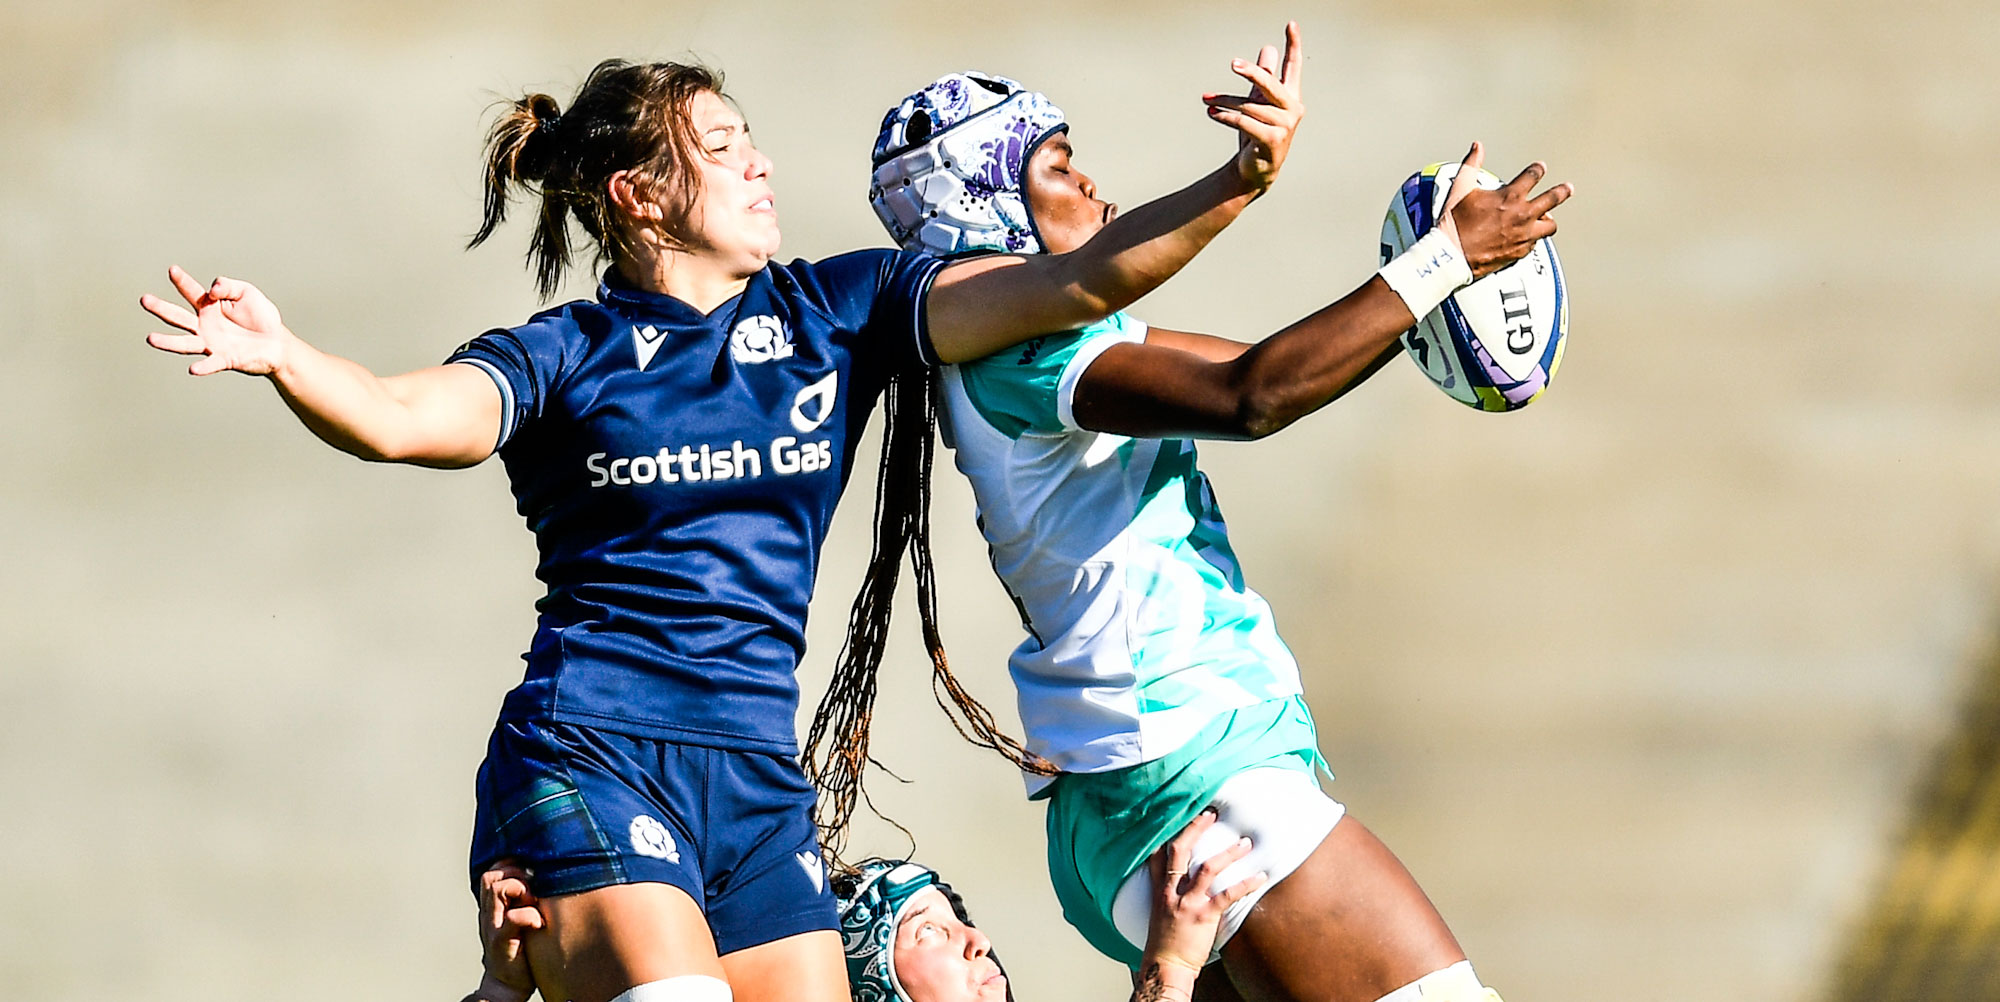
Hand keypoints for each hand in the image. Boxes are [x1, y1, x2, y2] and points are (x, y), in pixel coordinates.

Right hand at [141, 265, 295, 376]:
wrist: (278, 343)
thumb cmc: (260, 316)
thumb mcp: (246, 292)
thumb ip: (228, 286)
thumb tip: (211, 289)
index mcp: (209, 306)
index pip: (192, 291)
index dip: (182, 281)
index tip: (172, 270)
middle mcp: (204, 325)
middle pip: (178, 317)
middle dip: (161, 308)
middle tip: (144, 300)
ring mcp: (212, 343)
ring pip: (185, 343)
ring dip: (169, 342)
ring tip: (151, 339)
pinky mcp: (225, 359)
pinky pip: (211, 363)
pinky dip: (203, 367)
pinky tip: (193, 369)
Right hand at [470, 860, 543, 1001]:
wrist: (506, 985)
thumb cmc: (522, 949)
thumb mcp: (523, 918)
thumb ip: (528, 899)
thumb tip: (550, 875)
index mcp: (495, 906)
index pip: (494, 870)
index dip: (512, 865)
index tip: (532, 873)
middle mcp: (490, 914)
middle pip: (491, 876)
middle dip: (515, 873)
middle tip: (533, 889)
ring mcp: (493, 928)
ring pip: (497, 890)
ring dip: (520, 889)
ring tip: (533, 902)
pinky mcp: (501, 944)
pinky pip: (512, 919)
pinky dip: (528, 916)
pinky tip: (539, 922)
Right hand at [1142, 808, 1267, 974]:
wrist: (1164, 967)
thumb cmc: (1164, 942)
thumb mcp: (1160, 911)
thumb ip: (1170, 893)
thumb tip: (1185, 880)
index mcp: (1159, 889)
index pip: (1158, 853)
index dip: (1168, 831)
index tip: (1181, 814)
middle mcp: (1171, 891)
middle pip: (1179, 850)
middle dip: (1195, 828)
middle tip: (1211, 813)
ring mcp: (1186, 903)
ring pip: (1207, 868)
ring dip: (1228, 853)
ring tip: (1245, 843)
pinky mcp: (1203, 916)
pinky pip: (1227, 895)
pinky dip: (1246, 884)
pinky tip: (1260, 877)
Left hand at [1203, 21, 1304, 194]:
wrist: (1255, 169)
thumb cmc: (1257, 133)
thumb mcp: (1258, 103)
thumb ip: (1264, 78)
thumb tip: (1268, 49)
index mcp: (1290, 96)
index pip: (1293, 67)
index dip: (1293, 45)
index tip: (1291, 23)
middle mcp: (1292, 109)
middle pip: (1271, 83)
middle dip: (1252, 73)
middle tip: (1233, 63)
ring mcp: (1285, 126)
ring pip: (1250, 106)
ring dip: (1225, 102)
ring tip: (1208, 100)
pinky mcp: (1272, 140)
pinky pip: (1245, 123)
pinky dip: (1226, 117)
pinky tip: (1212, 113)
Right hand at [1436, 143, 1573, 278]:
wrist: (1452, 255)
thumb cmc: (1455, 224)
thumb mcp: (1460, 189)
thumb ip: (1471, 165)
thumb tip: (1477, 148)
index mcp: (1509, 196)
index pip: (1533, 176)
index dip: (1538, 169)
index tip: (1540, 168)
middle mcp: (1522, 215)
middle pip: (1552, 199)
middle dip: (1562, 191)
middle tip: (1567, 188)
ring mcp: (1523, 234)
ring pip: (1550, 225)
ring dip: (1549, 220)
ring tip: (1549, 219)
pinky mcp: (1520, 252)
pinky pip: (1535, 243)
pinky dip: (1533, 238)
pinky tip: (1529, 237)